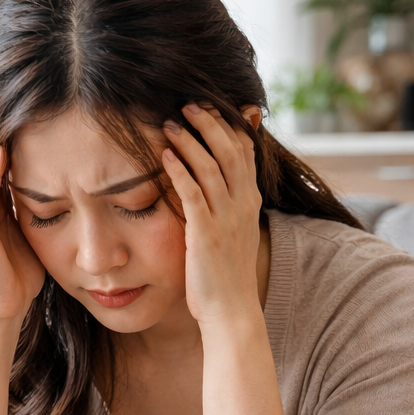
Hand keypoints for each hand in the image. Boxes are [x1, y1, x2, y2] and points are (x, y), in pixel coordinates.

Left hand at [161, 104, 263, 325]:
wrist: (231, 311)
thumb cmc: (223, 276)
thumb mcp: (231, 234)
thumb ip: (225, 207)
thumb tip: (214, 190)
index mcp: (249, 202)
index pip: (245, 152)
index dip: (229, 126)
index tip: (212, 107)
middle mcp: (242, 205)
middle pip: (231, 150)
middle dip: (210, 123)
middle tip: (188, 103)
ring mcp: (226, 218)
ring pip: (212, 167)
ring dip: (190, 141)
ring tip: (169, 122)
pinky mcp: (206, 233)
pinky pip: (193, 195)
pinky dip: (180, 172)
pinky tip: (164, 157)